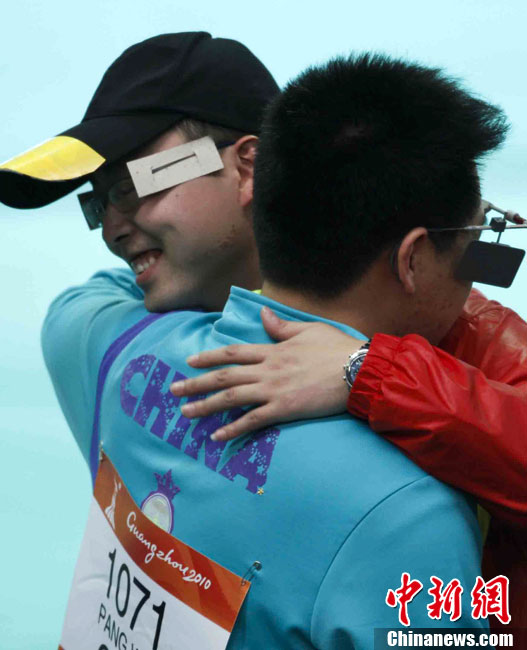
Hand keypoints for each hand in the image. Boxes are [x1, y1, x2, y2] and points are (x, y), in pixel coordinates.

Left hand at [170, 307, 363, 440]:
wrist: (357, 370)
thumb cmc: (336, 348)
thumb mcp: (308, 330)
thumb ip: (281, 326)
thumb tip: (263, 314)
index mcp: (272, 350)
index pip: (233, 353)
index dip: (209, 357)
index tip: (190, 362)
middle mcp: (267, 369)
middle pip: (224, 377)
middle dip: (196, 383)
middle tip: (174, 390)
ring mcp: (273, 390)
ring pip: (231, 399)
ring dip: (205, 406)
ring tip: (185, 413)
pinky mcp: (283, 409)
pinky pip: (252, 421)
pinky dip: (232, 429)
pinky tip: (216, 437)